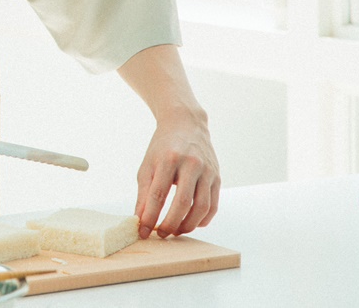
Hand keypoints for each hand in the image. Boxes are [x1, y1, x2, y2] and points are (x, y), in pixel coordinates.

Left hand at [134, 110, 219, 239]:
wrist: (186, 125)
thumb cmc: (163, 147)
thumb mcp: (148, 165)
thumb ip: (144, 193)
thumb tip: (141, 219)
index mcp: (168, 159)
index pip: (158, 194)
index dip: (150, 216)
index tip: (143, 231)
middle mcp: (190, 164)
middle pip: (182, 203)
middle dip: (171, 224)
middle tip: (161, 234)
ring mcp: (207, 171)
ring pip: (201, 207)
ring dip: (188, 225)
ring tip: (175, 231)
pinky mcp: (217, 177)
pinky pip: (213, 205)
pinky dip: (203, 219)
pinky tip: (191, 223)